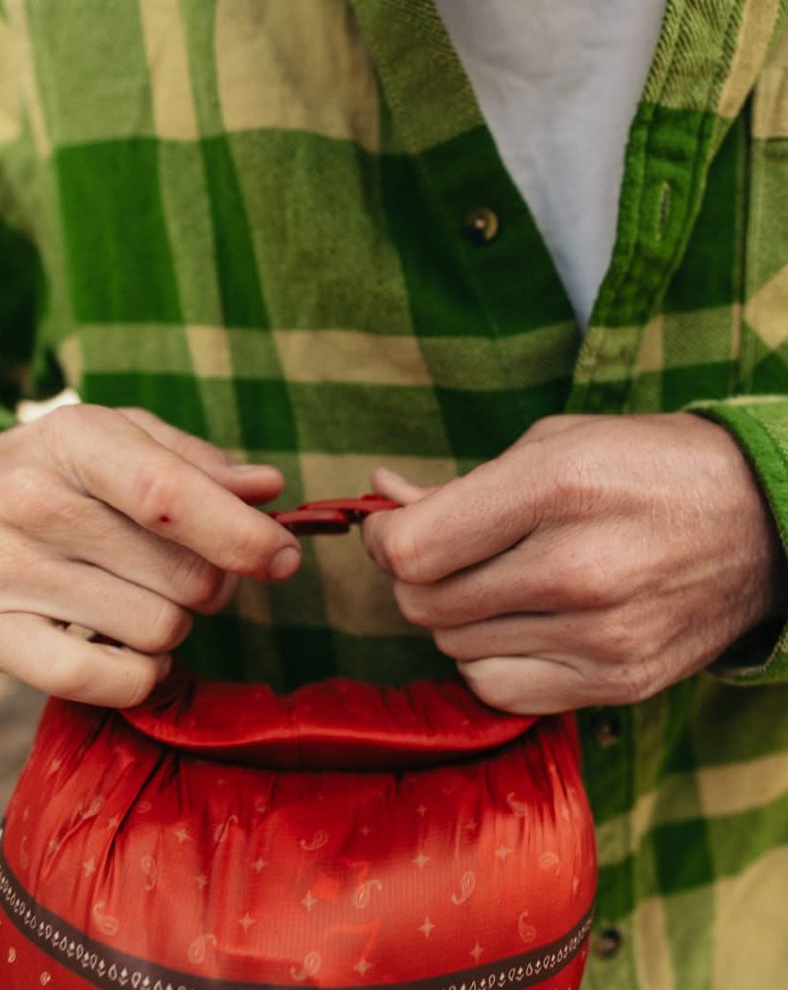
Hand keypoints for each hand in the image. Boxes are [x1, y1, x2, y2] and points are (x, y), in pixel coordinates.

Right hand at [0, 405, 300, 706]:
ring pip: (157, 631)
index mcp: (75, 439)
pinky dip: (141, 674)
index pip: (169, 495)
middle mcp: (31, 501)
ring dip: (172, 625)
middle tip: (183, 571)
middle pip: (183, 578)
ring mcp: (2, 571)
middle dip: (211, 584)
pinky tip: (127, 647)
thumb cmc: (52, 472)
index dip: (242, 535)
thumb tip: (267, 490)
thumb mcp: (118, 441)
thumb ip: (196, 463)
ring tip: (135, 597)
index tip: (285, 559)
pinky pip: (105, 680)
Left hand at [362, 413, 785, 713]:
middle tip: (436, 549)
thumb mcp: (552, 443)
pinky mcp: (616, 682)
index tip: (387, 525)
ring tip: (487, 579)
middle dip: (410, 574)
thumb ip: (458, 483)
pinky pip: (497, 688)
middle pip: (425, 603)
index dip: (381, 538)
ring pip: (453, 647)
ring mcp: (601, 637)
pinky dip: (483, 658)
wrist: (762, 522)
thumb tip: (381, 496)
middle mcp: (578, 570)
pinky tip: (510, 624)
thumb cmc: (645, 467)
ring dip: (450, 614)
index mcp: (557, 488)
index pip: (414, 547)